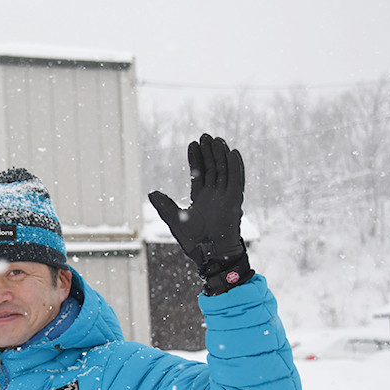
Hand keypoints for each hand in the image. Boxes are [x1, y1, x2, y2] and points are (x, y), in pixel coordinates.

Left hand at [148, 134, 253, 294]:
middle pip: (212, 168)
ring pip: (224, 171)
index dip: (196, 159)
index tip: (193, 144)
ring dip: (221, 155)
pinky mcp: (235, 201)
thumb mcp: (174, 220)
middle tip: (205, 136)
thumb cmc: (193, 242)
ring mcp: (225, 197)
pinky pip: (237, 180)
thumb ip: (164, 206)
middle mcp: (214, 196)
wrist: (210, 254)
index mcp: (201, 199)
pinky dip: (235, 166)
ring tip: (216, 139)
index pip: (199, 174)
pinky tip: (233, 152)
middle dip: (209, 153)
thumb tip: (152, 192)